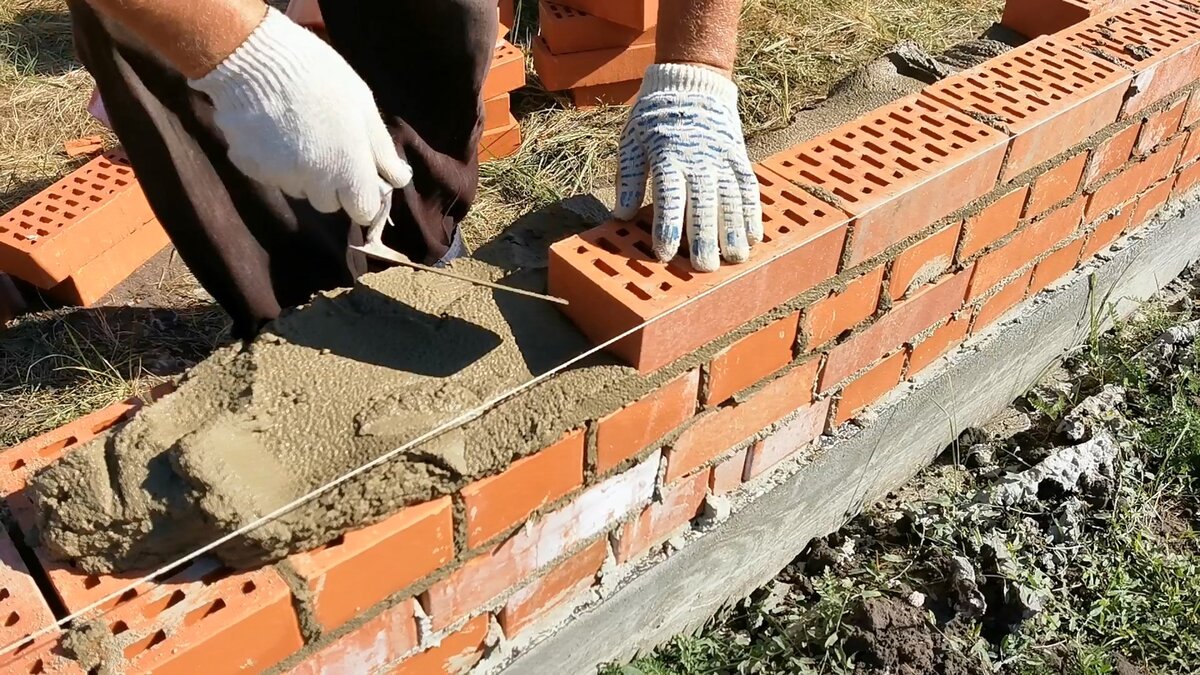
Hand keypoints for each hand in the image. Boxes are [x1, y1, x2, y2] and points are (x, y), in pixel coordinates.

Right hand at [189, 7, 410, 224]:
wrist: (253, 57)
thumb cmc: (319, 76)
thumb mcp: (362, 104)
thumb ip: (381, 149)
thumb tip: (399, 179)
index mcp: (346, 168)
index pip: (363, 211)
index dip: (362, 196)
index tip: (358, 176)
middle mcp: (313, 181)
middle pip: (329, 203)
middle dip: (331, 184)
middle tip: (325, 143)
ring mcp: (279, 177)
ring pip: (299, 189)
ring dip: (302, 172)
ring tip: (296, 130)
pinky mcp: (249, 168)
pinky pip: (269, 175)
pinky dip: (273, 160)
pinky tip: (272, 129)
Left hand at [613, 63, 762, 271]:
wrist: (691, 80)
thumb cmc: (654, 115)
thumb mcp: (631, 140)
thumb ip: (628, 177)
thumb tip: (621, 214)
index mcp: (667, 156)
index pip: (668, 197)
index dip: (667, 228)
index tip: (664, 255)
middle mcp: (698, 160)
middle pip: (703, 204)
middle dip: (704, 239)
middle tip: (705, 269)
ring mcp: (721, 158)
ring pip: (730, 199)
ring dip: (733, 231)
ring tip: (735, 258)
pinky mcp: (738, 156)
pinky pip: (748, 187)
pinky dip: (752, 212)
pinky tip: (753, 236)